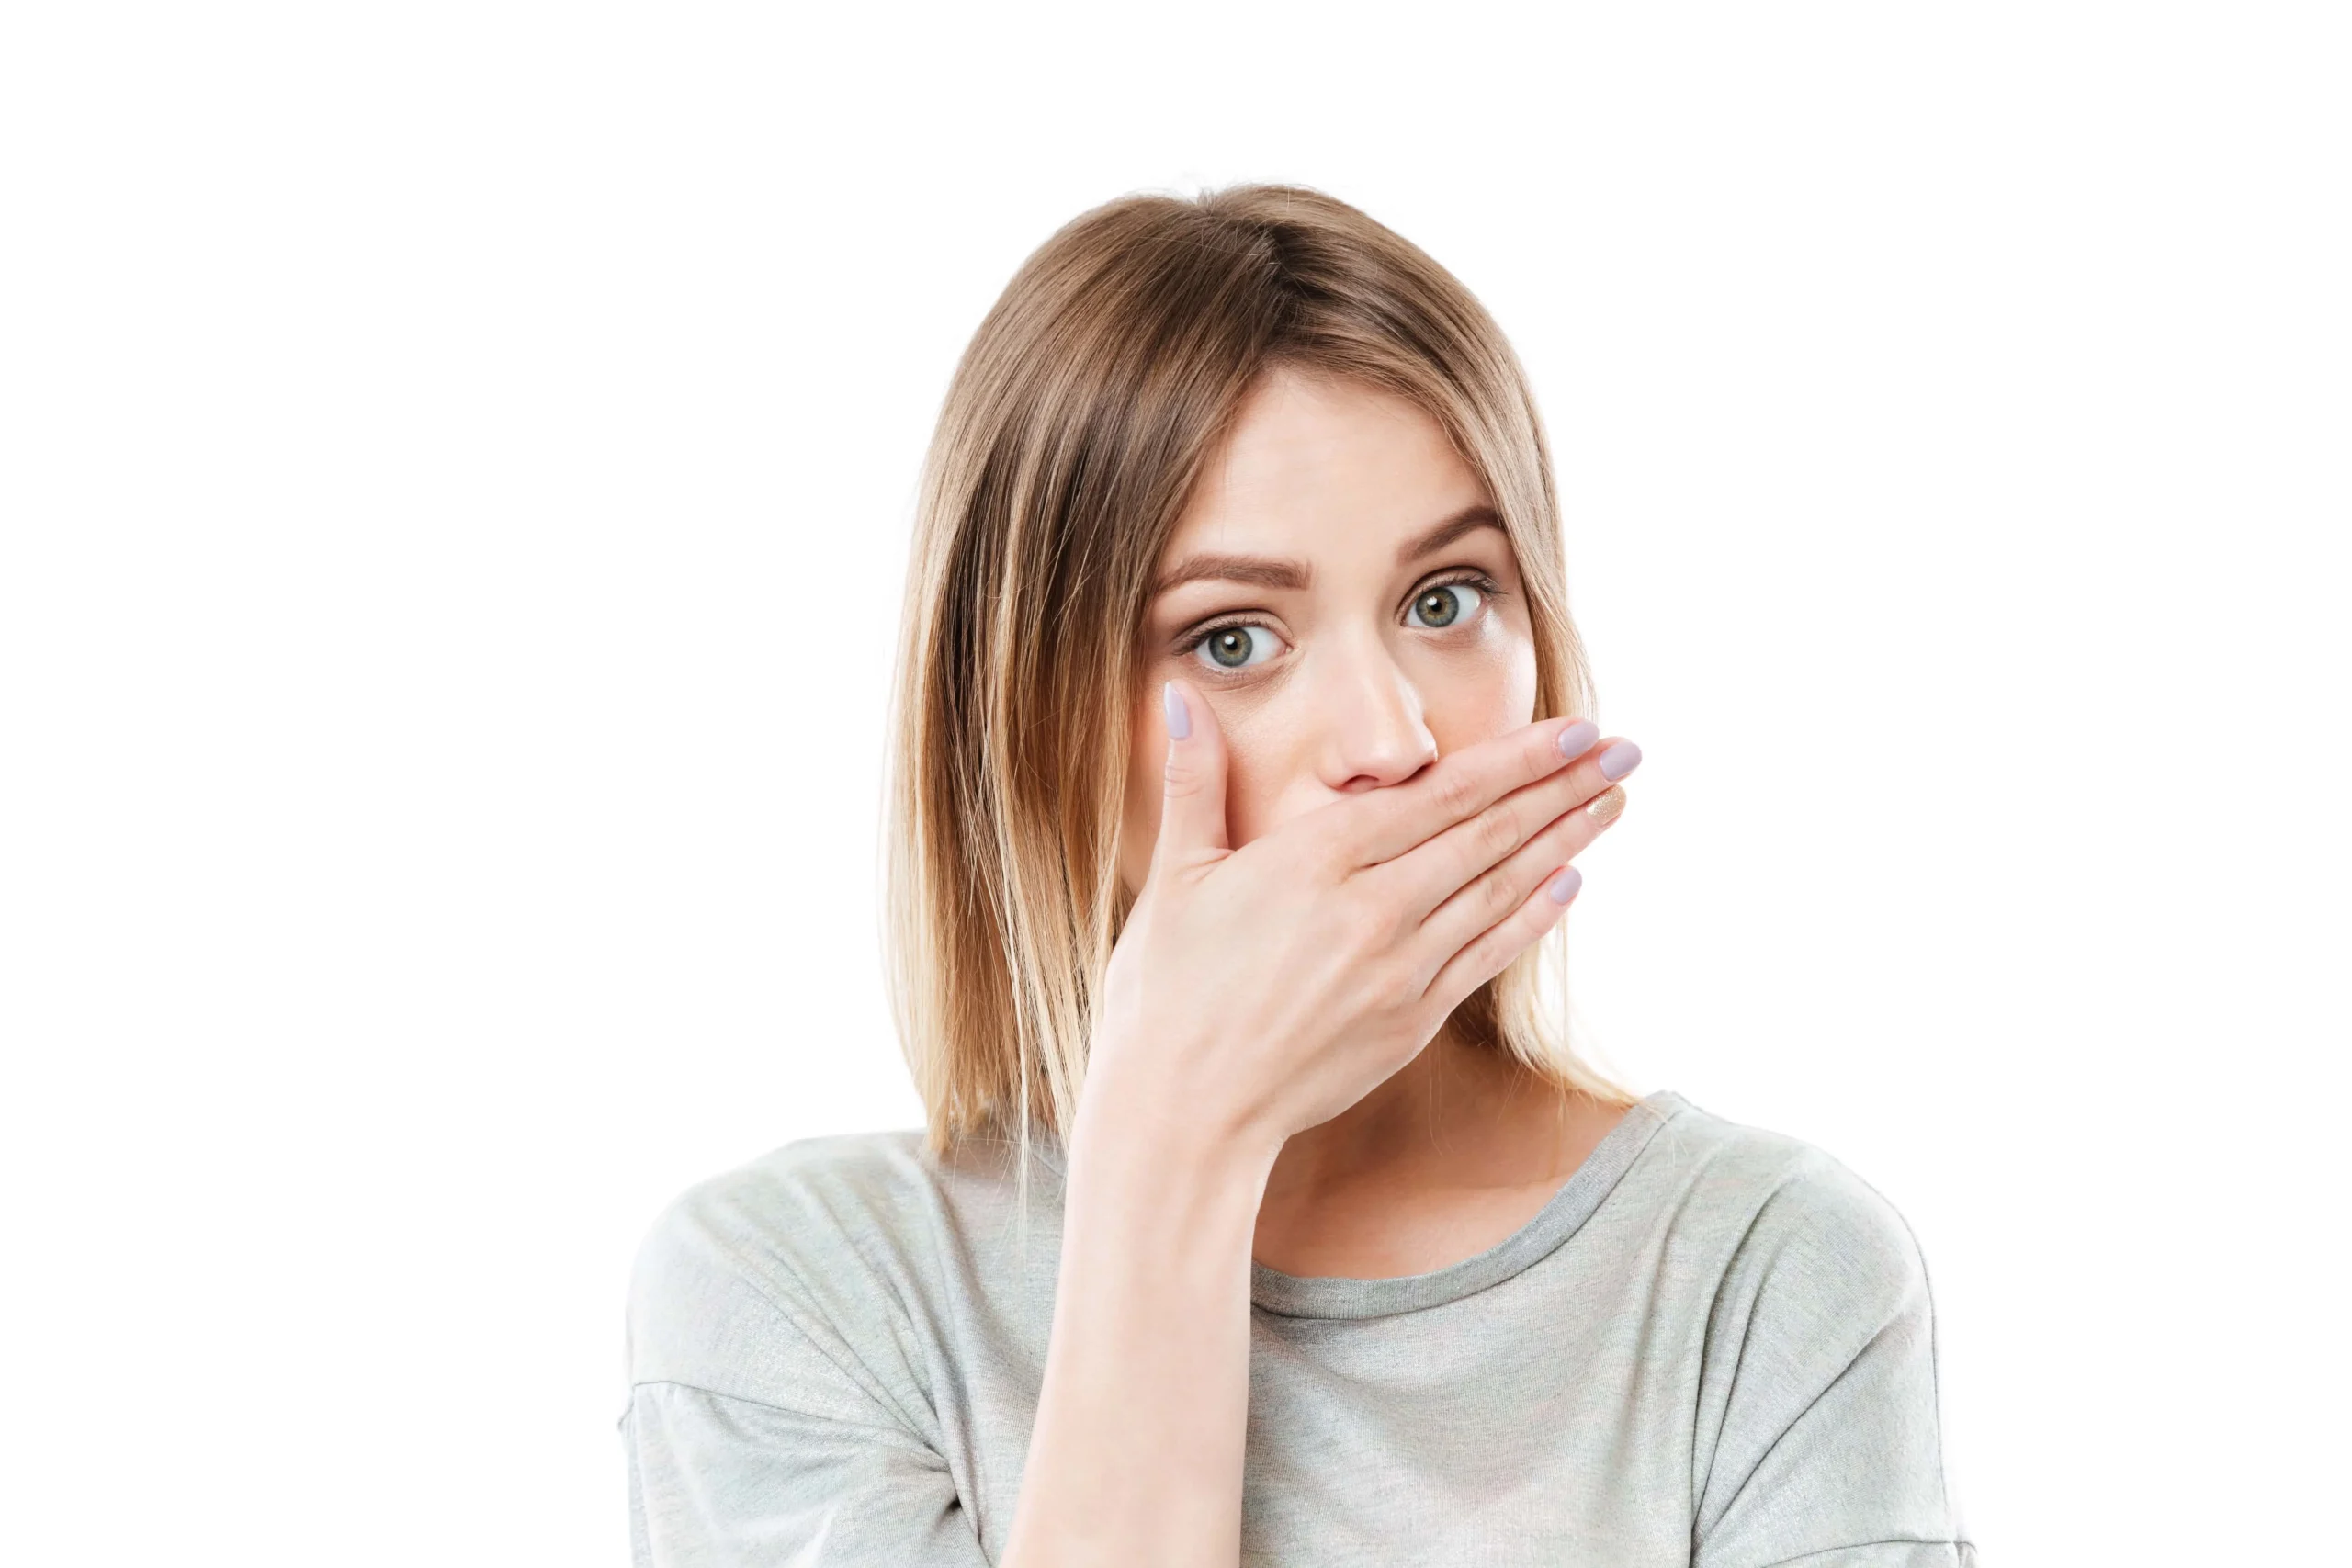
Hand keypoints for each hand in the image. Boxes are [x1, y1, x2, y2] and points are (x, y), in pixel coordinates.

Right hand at [1077, 678, 1638, 1164]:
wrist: (1183, 1114)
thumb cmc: (1164, 994)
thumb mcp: (1173, 879)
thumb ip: (1194, 782)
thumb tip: (1183, 696)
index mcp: (1316, 860)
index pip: (1443, 793)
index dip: (1519, 758)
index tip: (1576, 728)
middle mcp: (1372, 909)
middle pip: (1488, 834)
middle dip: (1563, 786)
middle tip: (1627, 749)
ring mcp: (1398, 970)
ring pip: (1500, 890)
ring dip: (1564, 841)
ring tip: (1612, 801)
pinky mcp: (1408, 1023)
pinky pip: (1486, 957)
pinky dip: (1531, 917)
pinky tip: (1568, 885)